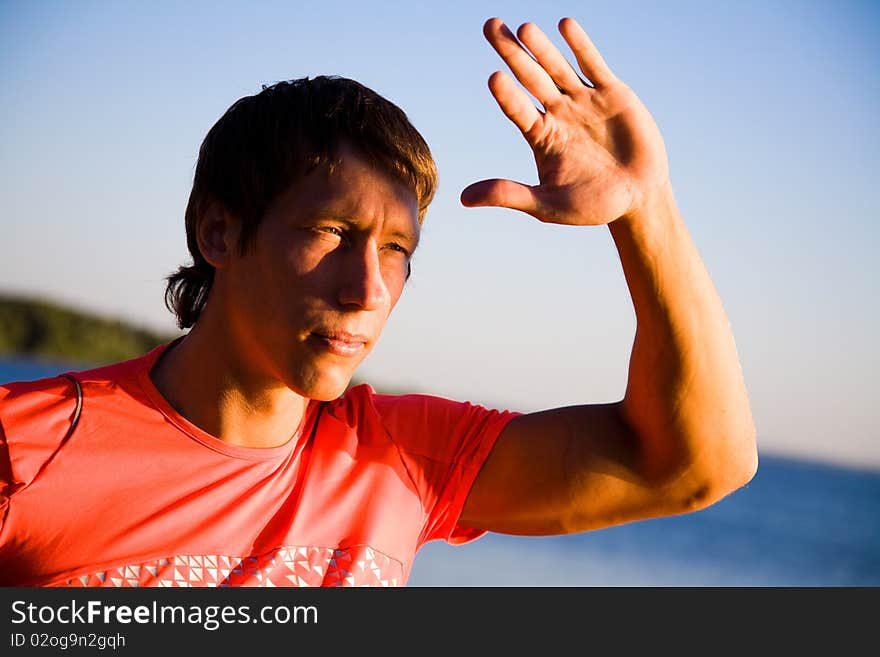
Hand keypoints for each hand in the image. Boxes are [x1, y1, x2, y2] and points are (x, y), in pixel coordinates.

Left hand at [461, 18, 669, 225]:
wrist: (638, 198)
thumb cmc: (591, 206)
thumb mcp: (546, 205)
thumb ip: (508, 195)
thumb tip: (462, 199)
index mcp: (540, 136)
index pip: (517, 109)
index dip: (507, 95)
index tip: (494, 78)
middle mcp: (558, 113)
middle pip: (530, 78)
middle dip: (511, 52)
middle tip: (489, 25)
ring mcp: (583, 101)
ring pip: (558, 68)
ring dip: (542, 48)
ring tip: (524, 28)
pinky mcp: (612, 94)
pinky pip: (593, 65)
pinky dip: (580, 46)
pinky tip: (565, 25)